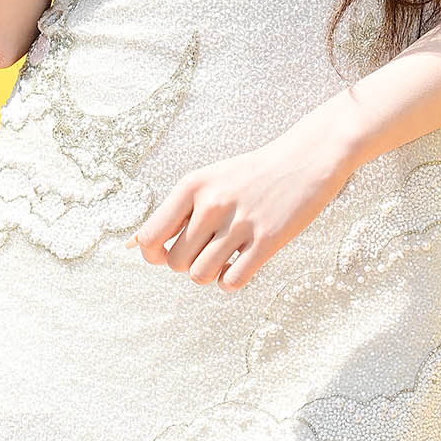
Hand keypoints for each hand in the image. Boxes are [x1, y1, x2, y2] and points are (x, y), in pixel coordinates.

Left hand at [127, 124, 353, 290]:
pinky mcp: (268, 240)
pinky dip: (232, 282)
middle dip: (188, 264)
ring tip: (226, 257)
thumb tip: (134, 245)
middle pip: (174, 263)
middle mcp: (212, 203)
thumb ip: (176, 211)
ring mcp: (240, 223)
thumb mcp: (210, 180)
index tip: (168, 252)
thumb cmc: (252, 173)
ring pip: (200, 276)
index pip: (149, 237)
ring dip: (210, 274)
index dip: (153, 254)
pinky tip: (242, 264)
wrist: (306, 158)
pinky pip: (232, 281)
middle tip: (208, 250)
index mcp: (192, 186)